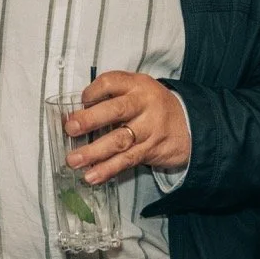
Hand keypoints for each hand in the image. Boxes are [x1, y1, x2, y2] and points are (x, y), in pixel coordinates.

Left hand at [63, 71, 190, 184]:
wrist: (189, 125)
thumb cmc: (152, 105)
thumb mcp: (137, 90)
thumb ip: (110, 96)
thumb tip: (73, 114)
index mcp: (137, 85)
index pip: (111, 82)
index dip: (92, 91)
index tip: (79, 102)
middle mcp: (144, 105)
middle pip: (116, 110)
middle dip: (91, 120)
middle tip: (71, 128)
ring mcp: (148, 129)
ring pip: (119, 140)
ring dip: (94, 152)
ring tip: (73, 160)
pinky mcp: (150, 150)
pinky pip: (126, 161)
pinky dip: (108, 169)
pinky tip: (91, 176)